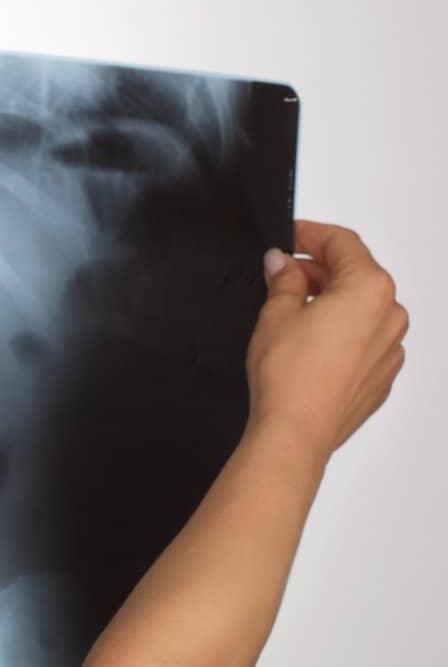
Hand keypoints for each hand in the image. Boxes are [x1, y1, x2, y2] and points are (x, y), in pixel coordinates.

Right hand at [244, 219, 409, 457]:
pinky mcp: (381, 375)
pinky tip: (308, 344)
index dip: (311, 235)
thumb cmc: (290, 377)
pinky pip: (363, 340)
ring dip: (331, 302)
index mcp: (370, 289)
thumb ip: (284, 280)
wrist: (296, 431)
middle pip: (356, 275)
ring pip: (361, 309)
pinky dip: (340, 333)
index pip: (343, 243)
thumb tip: (282, 264)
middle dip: (319, 271)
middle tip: (282, 275)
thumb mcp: (276, 313)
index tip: (291, 236)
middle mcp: (391, 315)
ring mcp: (391, 348)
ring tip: (292, 313)